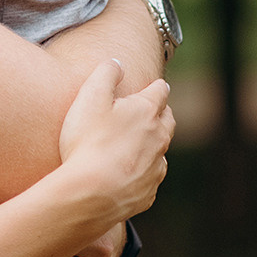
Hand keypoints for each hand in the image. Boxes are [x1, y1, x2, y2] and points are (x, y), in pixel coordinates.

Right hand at [55, 58, 172, 220]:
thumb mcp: (89, 97)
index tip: (156, 85)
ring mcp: (156, 167)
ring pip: (161, 150)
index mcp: (147, 112)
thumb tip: (117, 62)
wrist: (90, 194)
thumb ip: (105, 73)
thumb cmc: (88, 142)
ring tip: (142, 143)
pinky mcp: (148, 193)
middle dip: (162, 112)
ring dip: (154, 144)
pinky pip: (150, 178)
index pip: (159, 92)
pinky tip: (130, 174)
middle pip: (168, 120)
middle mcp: (158, 138)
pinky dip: (144, 172)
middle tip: (156, 109)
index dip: (156, 87)